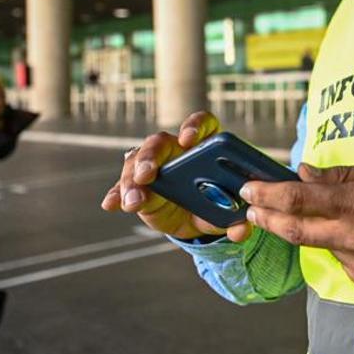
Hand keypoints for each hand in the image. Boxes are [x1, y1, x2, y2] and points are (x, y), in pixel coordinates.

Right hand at [100, 111, 250, 242]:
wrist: (195, 216)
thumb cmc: (214, 201)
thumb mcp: (226, 211)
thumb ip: (235, 218)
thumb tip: (242, 230)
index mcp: (204, 144)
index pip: (200, 124)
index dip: (194, 127)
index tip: (188, 140)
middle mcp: (175, 149)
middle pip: (159, 142)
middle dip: (151, 156)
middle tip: (147, 173)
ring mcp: (152, 165)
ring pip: (135, 162)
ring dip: (131, 181)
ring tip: (134, 201)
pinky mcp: (136, 185)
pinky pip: (121, 187)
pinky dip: (116, 195)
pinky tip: (111, 204)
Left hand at [240, 162, 353, 297]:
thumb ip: (341, 177)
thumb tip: (303, 173)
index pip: (300, 199)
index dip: (268, 194)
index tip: (249, 188)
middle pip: (295, 230)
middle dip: (269, 217)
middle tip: (253, 207)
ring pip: (322, 246)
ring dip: (317, 230)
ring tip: (342, 215)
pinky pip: (343, 263)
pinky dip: (344, 247)